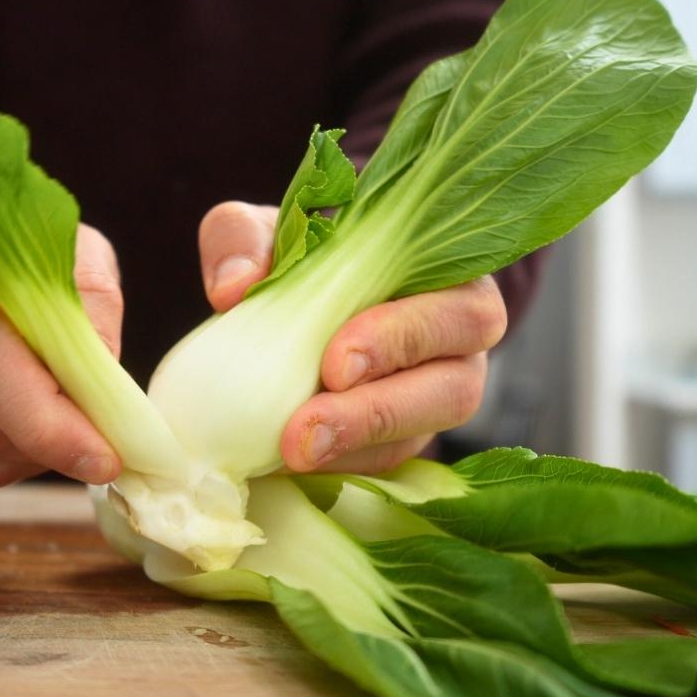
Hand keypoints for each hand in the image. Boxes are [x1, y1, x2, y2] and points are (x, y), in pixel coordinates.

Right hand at [0, 206, 122, 485]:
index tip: (103, 455)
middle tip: (105, 457)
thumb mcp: (69, 248)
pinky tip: (36, 428)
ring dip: (30, 454)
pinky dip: (5, 453)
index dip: (44, 417)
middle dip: (46, 445)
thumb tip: (103, 383)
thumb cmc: (26, 243)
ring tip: (77, 432)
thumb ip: (90, 305)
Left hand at [199, 200, 506, 473]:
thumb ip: (245, 238)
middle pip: (456, 388)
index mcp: (453, 280)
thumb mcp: (269, 230)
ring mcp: (437, 400)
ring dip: (358, 447)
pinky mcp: (404, 439)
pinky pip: (387, 464)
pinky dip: (340, 466)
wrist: (294, 303)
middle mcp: (461, 346)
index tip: (335, 365)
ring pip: (424, 437)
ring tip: (295, 453)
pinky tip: (288, 464)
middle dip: (381, 410)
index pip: (462, 311)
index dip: (406, 338)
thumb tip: (233, 288)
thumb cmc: (300, 253)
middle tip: (308, 428)